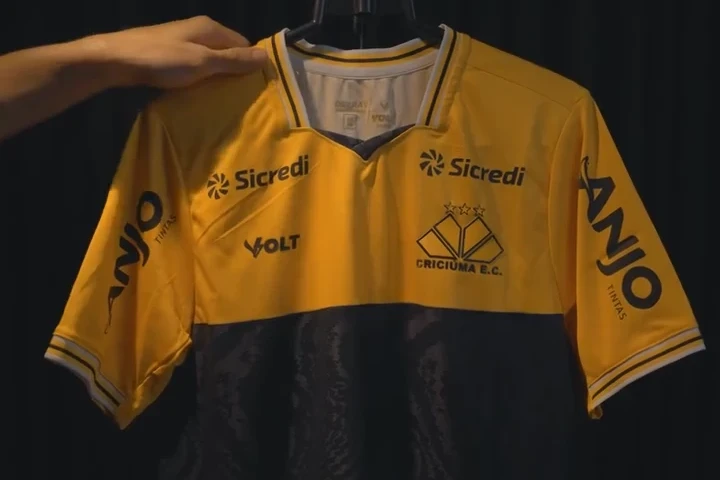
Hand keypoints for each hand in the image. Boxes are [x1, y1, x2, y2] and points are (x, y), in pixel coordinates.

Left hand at [85, 16, 267, 88]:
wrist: (116, 61)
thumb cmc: (162, 60)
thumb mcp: (203, 62)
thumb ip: (233, 61)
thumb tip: (266, 57)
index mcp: (210, 28)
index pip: (243, 44)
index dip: (251, 64)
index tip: (257, 88)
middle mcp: (198, 31)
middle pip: (227, 53)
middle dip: (235, 73)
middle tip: (242, 100)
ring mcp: (182, 43)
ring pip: (210, 61)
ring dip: (216, 79)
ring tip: (223, 102)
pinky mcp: (169, 55)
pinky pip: (194, 67)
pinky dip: (200, 80)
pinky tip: (199, 95)